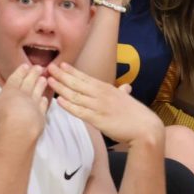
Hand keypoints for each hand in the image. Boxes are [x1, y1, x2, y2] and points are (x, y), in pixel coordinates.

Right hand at [0, 63, 48, 139]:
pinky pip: (43, 105)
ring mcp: (33, 103)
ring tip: (44, 79)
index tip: (26, 66)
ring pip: (38, 90)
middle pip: (29, 81)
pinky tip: (46, 99)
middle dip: (33, 74)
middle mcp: (23, 94)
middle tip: (39, 67)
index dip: (20, 72)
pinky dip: (44, 101)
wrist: (19, 125)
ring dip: (41, 84)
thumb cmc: (0, 116)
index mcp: (9, 90)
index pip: (15, 78)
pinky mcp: (40, 114)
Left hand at [47, 62, 162, 145]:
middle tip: (48, 67)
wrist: (145, 129)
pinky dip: (69, 106)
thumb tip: (126, 88)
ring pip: (75, 95)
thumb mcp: (128, 100)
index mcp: (107, 88)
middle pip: (77, 83)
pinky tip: (59, 101)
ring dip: (61, 88)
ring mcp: (99, 106)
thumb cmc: (137, 115)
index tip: (60, 64)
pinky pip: (80, 111)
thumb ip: (123, 93)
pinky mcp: (98, 119)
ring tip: (49, 81)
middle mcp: (101, 94)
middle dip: (61, 75)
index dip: (72, 71)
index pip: (86, 77)